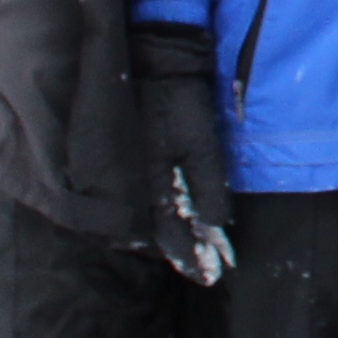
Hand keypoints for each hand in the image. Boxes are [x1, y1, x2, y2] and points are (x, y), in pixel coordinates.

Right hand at [138, 29, 235, 287]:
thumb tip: (214, 228)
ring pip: (144, 218)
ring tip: (188, 250)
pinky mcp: (123, 160)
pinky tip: (167, 218)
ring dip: (167, 235)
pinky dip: (155, 214)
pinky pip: (138, 199)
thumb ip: (207, 188)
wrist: (154, 61)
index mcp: (149, 184)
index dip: (190, 257)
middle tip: (202, 268)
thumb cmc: (181, 101)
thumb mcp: (202, 145)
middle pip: (153, 232)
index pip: (169, 234)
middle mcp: (131, 185)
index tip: (209, 276)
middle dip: (179, 250)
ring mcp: (123, 173)